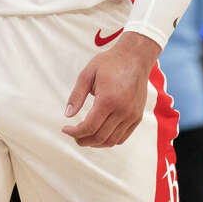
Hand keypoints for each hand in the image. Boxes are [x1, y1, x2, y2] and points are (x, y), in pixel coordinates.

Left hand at [61, 31, 158, 147]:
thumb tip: (67, 115)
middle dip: (83, 140)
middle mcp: (122, 110)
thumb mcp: (87, 74)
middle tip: (73, 135)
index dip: (75, 132)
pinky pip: (122, 137)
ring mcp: (132, 115)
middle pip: (99, 137)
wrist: (135, 58)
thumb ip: (77, 95)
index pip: (89, 126)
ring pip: (111, 141)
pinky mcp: (137, 117)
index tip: (65, 129)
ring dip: (95, 143)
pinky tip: (99, 134)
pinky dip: (109, 140)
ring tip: (84, 136)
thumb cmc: (110, 63)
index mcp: (108, 99)